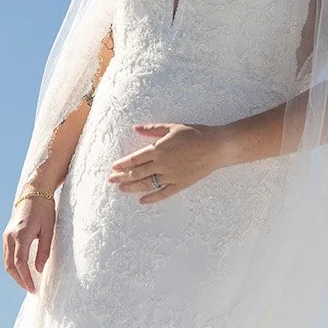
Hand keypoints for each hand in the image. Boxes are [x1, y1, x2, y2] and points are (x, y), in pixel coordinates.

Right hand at [3, 194, 56, 293]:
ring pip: (7, 261)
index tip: (33, 289)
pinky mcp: (7, 235)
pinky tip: (23, 270)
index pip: (20, 264)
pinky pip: (7, 255)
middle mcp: (10, 237)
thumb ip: (44, 251)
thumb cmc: (44, 210)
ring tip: (28, 282)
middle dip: (19, 280)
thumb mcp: (49, 230)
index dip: (26, 279)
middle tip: (31, 289)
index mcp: (21, 236)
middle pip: (10, 265)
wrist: (33, 192)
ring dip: (16, 274)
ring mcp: (6, 236)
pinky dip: (14, 265)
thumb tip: (40, 270)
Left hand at [108, 123, 222, 202]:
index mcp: (159, 149)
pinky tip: (142, 200)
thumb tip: (135, 128)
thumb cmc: (195, 133)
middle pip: (137, 173)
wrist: (216, 146)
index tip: (113, 168)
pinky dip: (152, 198)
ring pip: (147, 184)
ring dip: (132, 187)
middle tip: (111, 180)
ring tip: (121, 189)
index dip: (122, 164)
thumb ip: (152, 129)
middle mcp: (162, 164)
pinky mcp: (181, 184)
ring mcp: (171, 176)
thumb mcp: (172, 127)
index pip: (135, 159)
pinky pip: (164, 193)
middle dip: (122, 177)